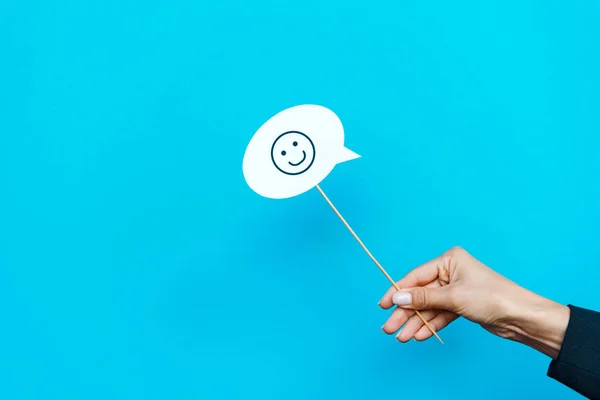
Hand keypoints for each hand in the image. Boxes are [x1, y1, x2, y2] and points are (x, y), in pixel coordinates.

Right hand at [379, 247, 569, 358]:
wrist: (521, 317)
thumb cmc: (492, 297)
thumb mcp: (453, 297)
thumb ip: (423, 298)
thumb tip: (397, 298)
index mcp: (449, 260)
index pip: (416, 276)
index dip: (398, 292)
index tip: (382, 305)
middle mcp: (451, 273)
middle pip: (420, 294)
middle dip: (405, 312)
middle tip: (389, 328)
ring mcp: (456, 290)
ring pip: (428, 307)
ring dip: (415, 322)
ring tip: (401, 337)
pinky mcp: (461, 305)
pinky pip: (439, 315)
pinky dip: (429, 325)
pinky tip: (418, 335)